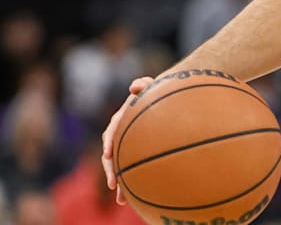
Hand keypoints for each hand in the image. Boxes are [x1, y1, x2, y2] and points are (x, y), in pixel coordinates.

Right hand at [101, 76, 153, 203]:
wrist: (166, 102)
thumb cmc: (158, 93)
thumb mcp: (151, 87)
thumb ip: (143, 84)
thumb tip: (134, 86)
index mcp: (122, 119)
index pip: (112, 132)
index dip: (109, 142)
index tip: (108, 154)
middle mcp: (121, 134)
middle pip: (112, 155)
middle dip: (111, 170)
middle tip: (114, 184)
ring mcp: (127, 146)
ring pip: (120, 166)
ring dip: (120, 182)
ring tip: (122, 200)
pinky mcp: (135, 155)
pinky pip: (132, 170)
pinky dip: (132, 184)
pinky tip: (134, 199)